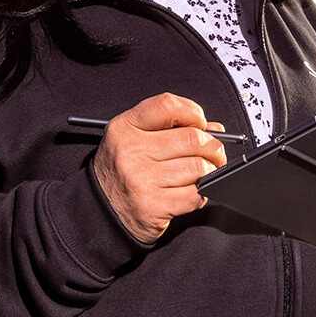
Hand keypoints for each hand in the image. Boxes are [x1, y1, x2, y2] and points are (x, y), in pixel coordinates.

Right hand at [93, 93, 227, 243]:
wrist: (100, 210)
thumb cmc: (122, 172)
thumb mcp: (134, 140)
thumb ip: (170, 128)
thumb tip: (215, 129)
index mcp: (125, 128)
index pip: (168, 105)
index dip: (193, 112)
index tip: (200, 124)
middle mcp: (131, 152)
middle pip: (193, 139)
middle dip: (212, 147)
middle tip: (213, 154)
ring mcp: (142, 180)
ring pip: (199, 168)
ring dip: (208, 172)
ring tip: (200, 174)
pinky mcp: (154, 206)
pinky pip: (195, 195)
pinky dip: (201, 194)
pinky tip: (190, 192)